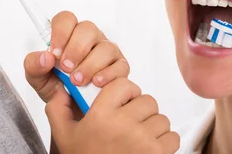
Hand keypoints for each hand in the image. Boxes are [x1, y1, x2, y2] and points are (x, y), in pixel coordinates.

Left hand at [24, 11, 128, 105]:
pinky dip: (107, 74)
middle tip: (66, 68)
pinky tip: (96, 83)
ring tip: (77, 81)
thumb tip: (45, 57)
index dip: (60, 33)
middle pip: (87, 29)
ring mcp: (107, 51)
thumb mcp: (38, 79)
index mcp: (69, 36)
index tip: (54, 53)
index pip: (66, 19)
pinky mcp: (120, 67)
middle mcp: (90, 39)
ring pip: (105, 47)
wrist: (73, 113)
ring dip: (90, 65)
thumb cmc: (57, 89)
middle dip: (75, 49)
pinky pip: (119, 65)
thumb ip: (34, 65)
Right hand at [46, 77, 179, 153]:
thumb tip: (64, 91)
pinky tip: (147, 150)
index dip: (126, 93)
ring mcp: (144, 140)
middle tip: (129, 126)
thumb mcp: (64, 136)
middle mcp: (124, 124)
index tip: (122, 103)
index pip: (125, 85)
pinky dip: (164, 143)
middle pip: (147, 101)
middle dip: (140, 112)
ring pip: (161, 119)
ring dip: (153, 128)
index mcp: (101, 115)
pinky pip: (172, 137)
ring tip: (138, 140)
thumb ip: (59, 109)